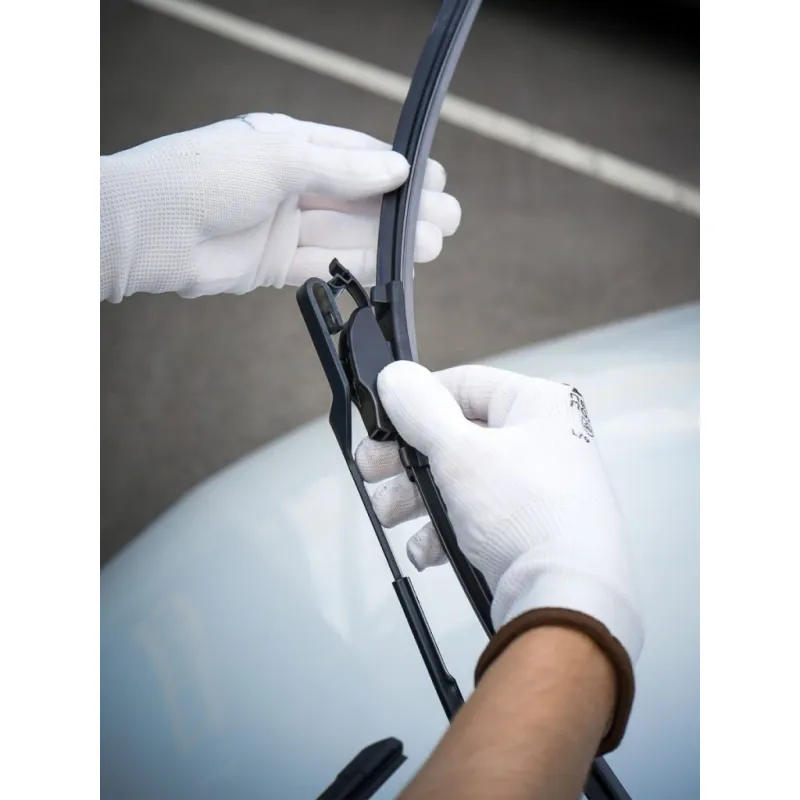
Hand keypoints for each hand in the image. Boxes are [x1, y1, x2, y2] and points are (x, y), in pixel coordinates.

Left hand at [100, 113, 460, 301]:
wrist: (146, 231)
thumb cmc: (202, 176)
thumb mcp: (279, 157)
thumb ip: (341, 167)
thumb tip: (396, 167)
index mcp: (290, 143)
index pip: (356, 153)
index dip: (398, 167)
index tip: (435, 180)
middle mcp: (290, 182)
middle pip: (359, 196)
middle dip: (404, 207)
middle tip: (448, 218)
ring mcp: (283, 224)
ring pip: (348, 232)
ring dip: (389, 240)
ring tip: (432, 245)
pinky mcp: (274, 263)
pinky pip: (326, 263)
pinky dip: (358, 265)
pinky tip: (391, 267)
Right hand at [355, 362, 643, 669]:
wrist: (564, 599)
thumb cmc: (525, 514)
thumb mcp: (460, 452)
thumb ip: (420, 410)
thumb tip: (396, 377)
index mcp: (537, 406)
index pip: (464, 384)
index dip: (417, 402)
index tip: (382, 423)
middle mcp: (540, 441)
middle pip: (456, 435)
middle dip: (406, 459)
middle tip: (371, 471)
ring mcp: (535, 489)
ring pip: (460, 480)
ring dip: (416, 498)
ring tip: (389, 515)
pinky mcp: (527, 530)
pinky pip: (476, 518)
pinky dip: (444, 530)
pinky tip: (426, 549)